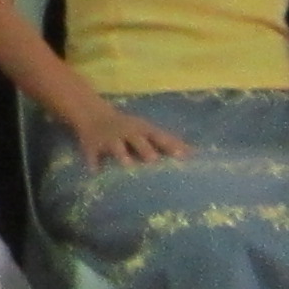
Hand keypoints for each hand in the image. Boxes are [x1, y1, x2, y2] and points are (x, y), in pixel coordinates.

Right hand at [69, 101, 189, 168]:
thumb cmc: (129, 129)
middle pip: (138, 140)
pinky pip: (92, 155)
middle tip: (154, 161)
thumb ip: (169, 142)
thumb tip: (196, 154)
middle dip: (146, 150)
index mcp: (142, 130)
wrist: (93, 115)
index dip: (170, 146)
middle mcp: (127, 133)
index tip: (182, 157)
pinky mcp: (92, 145)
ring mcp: (109, 138)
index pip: (159, 137)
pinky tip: (96, 173)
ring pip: (116, 146)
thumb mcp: (148, 131)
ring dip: (122, 155)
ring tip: (128, 166)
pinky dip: (94, 163)